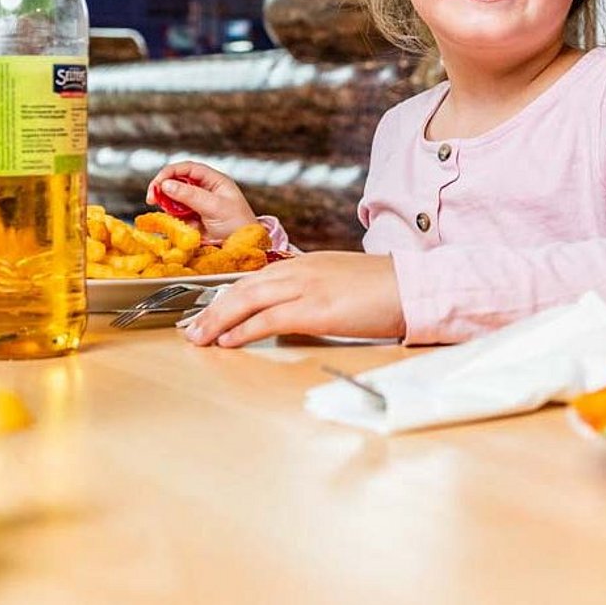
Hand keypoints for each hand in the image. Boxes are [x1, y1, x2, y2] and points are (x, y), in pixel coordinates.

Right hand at [145, 161, 256, 240]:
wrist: (244, 249)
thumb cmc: (238, 225)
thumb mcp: (215, 207)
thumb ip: (191, 196)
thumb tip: (166, 185)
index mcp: (214, 181)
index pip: (188, 169)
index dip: (171, 172)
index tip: (158, 183)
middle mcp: (204, 190)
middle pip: (177, 182)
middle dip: (162, 187)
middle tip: (151, 198)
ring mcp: (197, 206)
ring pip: (173, 199)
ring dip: (165, 203)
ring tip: (162, 210)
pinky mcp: (192, 221)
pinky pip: (175, 215)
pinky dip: (169, 217)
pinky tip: (169, 221)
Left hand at [181, 252, 404, 346]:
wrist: (414, 286)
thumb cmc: (384, 289)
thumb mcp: (340, 282)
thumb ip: (313, 291)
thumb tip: (293, 313)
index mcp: (305, 263)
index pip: (254, 278)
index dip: (226, 295)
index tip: (207, 311)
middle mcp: (299, 269)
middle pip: (243, 287)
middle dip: (212, 308)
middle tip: (191, 328)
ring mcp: (307, 286)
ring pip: (248, 299)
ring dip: (217, 319)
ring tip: (198, 337)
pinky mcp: (317, 308)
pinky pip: (269, 318)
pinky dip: (244, 329)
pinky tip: (228, 340)